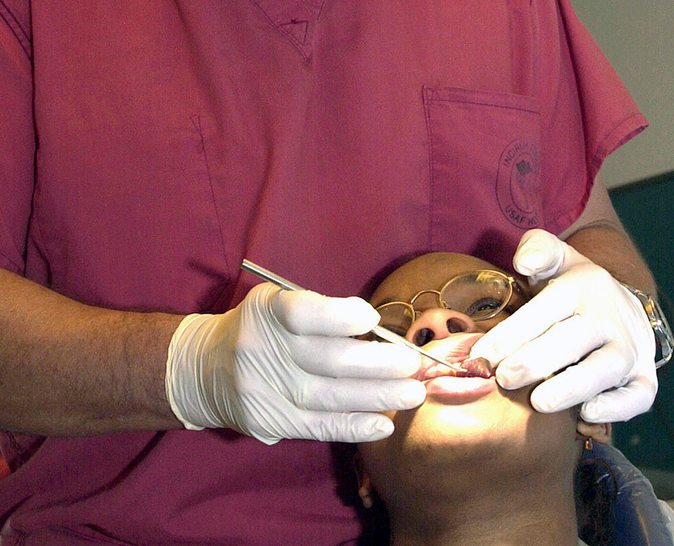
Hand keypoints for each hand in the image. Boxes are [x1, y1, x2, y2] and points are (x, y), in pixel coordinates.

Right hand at [165, 283, 425, 443]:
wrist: (206, 368)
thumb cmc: (262, 328)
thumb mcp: (278, 303)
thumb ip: (319, 313)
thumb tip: (378, 333)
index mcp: (266, 311)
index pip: (304, 313)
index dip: (341, 317)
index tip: (374, 320)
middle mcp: (262, 350)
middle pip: (328, 359)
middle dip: (378, 363)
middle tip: (414, 364)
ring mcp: (264, 390)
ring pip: (329, 396)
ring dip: (377, 396)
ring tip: (413, 393)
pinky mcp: (269, 421)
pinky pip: (318, 426)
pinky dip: (354, 426)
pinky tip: (385, 423)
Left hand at [471, 230, 656, 421]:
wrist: (624, 306)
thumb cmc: (574, 287)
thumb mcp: (557, 258)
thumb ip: (537, 249)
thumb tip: (523, 262)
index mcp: (582, 286)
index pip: (544, 311)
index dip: (511, 335)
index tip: (482, 355)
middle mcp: (608, 317)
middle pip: (571, 341)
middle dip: (534, 362)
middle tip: (503, 379)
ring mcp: (629, 349)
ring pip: (603, 370)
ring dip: (571, 387)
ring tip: (539, 401)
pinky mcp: (644, 378)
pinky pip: (637, 396)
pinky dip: (615, 407)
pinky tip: (586, 414)